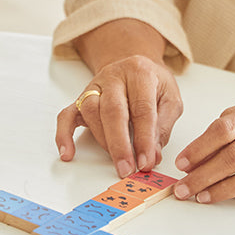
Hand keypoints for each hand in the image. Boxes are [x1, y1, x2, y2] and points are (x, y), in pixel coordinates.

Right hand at [55, 55, 182, 176]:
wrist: (135, 66)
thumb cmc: (153, 84)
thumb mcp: (170, 98)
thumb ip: (163, 126)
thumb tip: (152, 155)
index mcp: (140, 73)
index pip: (142, 109)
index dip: (144, 138)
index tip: (146, 162)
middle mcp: (114, 76)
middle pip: (112, 110)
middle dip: (120, 144)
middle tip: (127, 168)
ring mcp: (95, 86)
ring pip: (90, 111)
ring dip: (102, 140)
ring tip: (115, 160)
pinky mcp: (81, 97)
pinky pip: (67, 115)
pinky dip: (64, 135)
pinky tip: (68, 152)